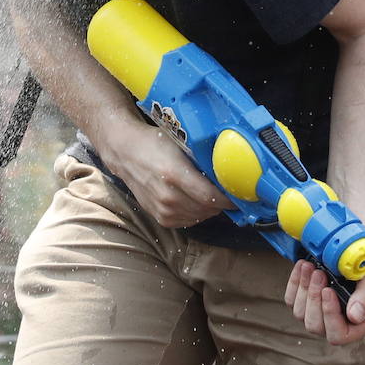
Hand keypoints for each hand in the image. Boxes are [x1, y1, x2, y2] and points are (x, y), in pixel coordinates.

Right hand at [101, 122, 234, 227]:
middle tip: (227, 191)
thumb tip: (228, 172)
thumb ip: (202, 160)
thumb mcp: (180, 144)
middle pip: (208, 209)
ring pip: (200, 217)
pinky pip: (189, 221)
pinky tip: (195, 200)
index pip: (212, 196)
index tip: (240, 193)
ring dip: (210, 208)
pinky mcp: (160, 217)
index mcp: (174, 174)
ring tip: (210, 194)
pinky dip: (196, 213)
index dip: (230, 198)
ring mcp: (162, 209)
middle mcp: (167, 196)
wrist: (124, 152)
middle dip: (222, 202)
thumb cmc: (152, 143)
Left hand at [285, 258, 364, 345]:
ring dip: (304, 288)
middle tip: (319, 273)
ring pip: (300, 314)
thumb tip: (354, 317)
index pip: (339, 335)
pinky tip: (303, 266)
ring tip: (311, 266)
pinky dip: (294, 282)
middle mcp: (337, 324)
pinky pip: (291, 300)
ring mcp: (318, 315)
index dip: (330, 315)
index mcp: (359, 325)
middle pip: (315, 326)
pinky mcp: (303, 303)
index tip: (328, 290)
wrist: (353, 253)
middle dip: (314, 298)